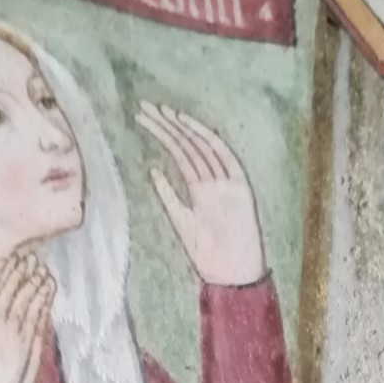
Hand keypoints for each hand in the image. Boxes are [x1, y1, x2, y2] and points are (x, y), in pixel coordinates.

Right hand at [0, 253, 54, 382]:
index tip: (8, 259)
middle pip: (9, 292)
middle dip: (20, 272)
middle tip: (30, 257)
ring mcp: (12, 335)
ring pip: (26, 302)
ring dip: (35, 283)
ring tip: (42, 268)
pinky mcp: (27, 345)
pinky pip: (37, 317)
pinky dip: (44, 300)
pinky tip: (49, 289)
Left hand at [135, 102, 264, 286]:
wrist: (230, 273)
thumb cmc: (208, 255)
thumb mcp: (181, 221)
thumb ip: (169, 196)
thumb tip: (152, 170)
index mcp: (201, 189)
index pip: (179, 154)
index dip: (162, 135)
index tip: (143, 119)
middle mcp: (213, 180)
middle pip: (188, 146)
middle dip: (166, 126)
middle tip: (145, 108)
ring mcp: (227, 181)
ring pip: (201, 147)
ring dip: (181, 128)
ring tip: (160, 112)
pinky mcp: (240, 185)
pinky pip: (223, 156)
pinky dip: (206, 140)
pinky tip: (187, 125)